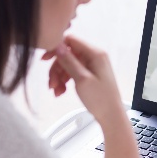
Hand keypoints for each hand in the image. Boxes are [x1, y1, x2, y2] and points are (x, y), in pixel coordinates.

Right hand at [44, 36, 143, 157]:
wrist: (111, 116)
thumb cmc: (100, 99)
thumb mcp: (81, 79)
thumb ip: (68, 61)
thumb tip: (57, 45)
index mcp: (95, 53)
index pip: (71, 41)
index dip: (56, 48)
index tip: (45, 60)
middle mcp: (94, 56)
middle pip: (67, 54)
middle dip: (57, 69)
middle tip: (52, 84)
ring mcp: (92, 66)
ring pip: (68, 65)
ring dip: (59, 77)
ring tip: (56, 91)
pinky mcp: (89, 74)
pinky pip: (73, 73)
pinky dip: (65, 81)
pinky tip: (60, 92)